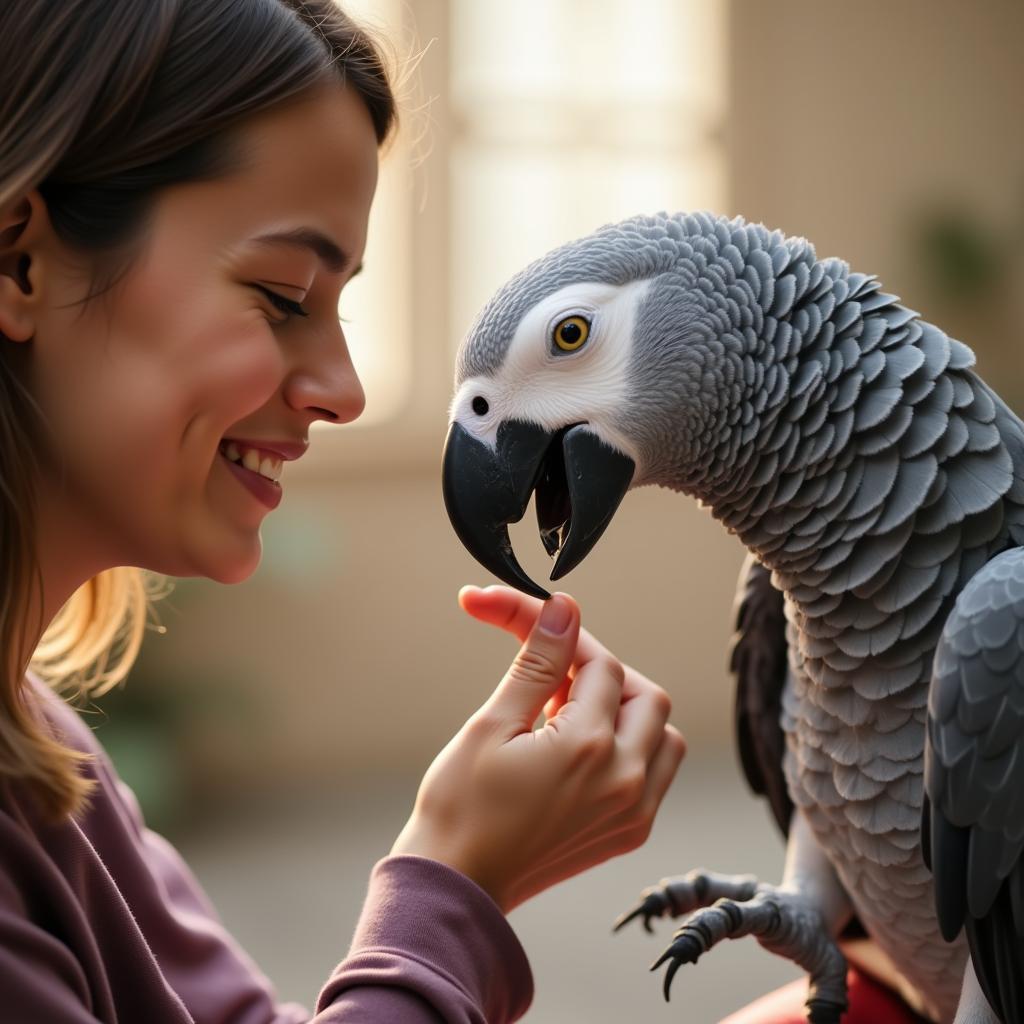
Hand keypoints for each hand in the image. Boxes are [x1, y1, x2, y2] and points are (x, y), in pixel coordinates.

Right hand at [391, 586, 685, 912]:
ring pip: (660, 732)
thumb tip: (562, 612)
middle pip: (643, 694)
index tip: (536, 620)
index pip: (600, 663)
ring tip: (567, 713)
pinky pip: (655, 771)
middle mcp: (625, 779)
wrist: (455, 885)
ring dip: (623, 710)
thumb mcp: (493, 722)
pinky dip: (631, 747)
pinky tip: (581, 749)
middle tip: (553, 675)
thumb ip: (538, 662)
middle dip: (602, 672)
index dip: (565, 635)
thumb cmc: (460, 807)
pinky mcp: (630, 831)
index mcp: (588, 747)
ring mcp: (633, 810)